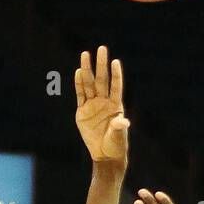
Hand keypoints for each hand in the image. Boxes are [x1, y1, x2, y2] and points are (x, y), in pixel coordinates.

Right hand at [75, 46, 128, 166]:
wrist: (104, 154)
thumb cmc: (115, 145)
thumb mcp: (118, 136)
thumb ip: (119, 127)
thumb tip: (124, 121)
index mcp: (116, 105)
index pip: (116, 86)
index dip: (116, 75)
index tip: (115, 62)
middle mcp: (104, 102)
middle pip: (101, 80)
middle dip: (101, 65)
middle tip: (102, 49)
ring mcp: (93, 105)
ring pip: (89, 84)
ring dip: (87, 69)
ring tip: (86, 54)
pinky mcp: (82, 111)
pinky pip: (80, 94)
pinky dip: (79, 84)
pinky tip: (79, 72)